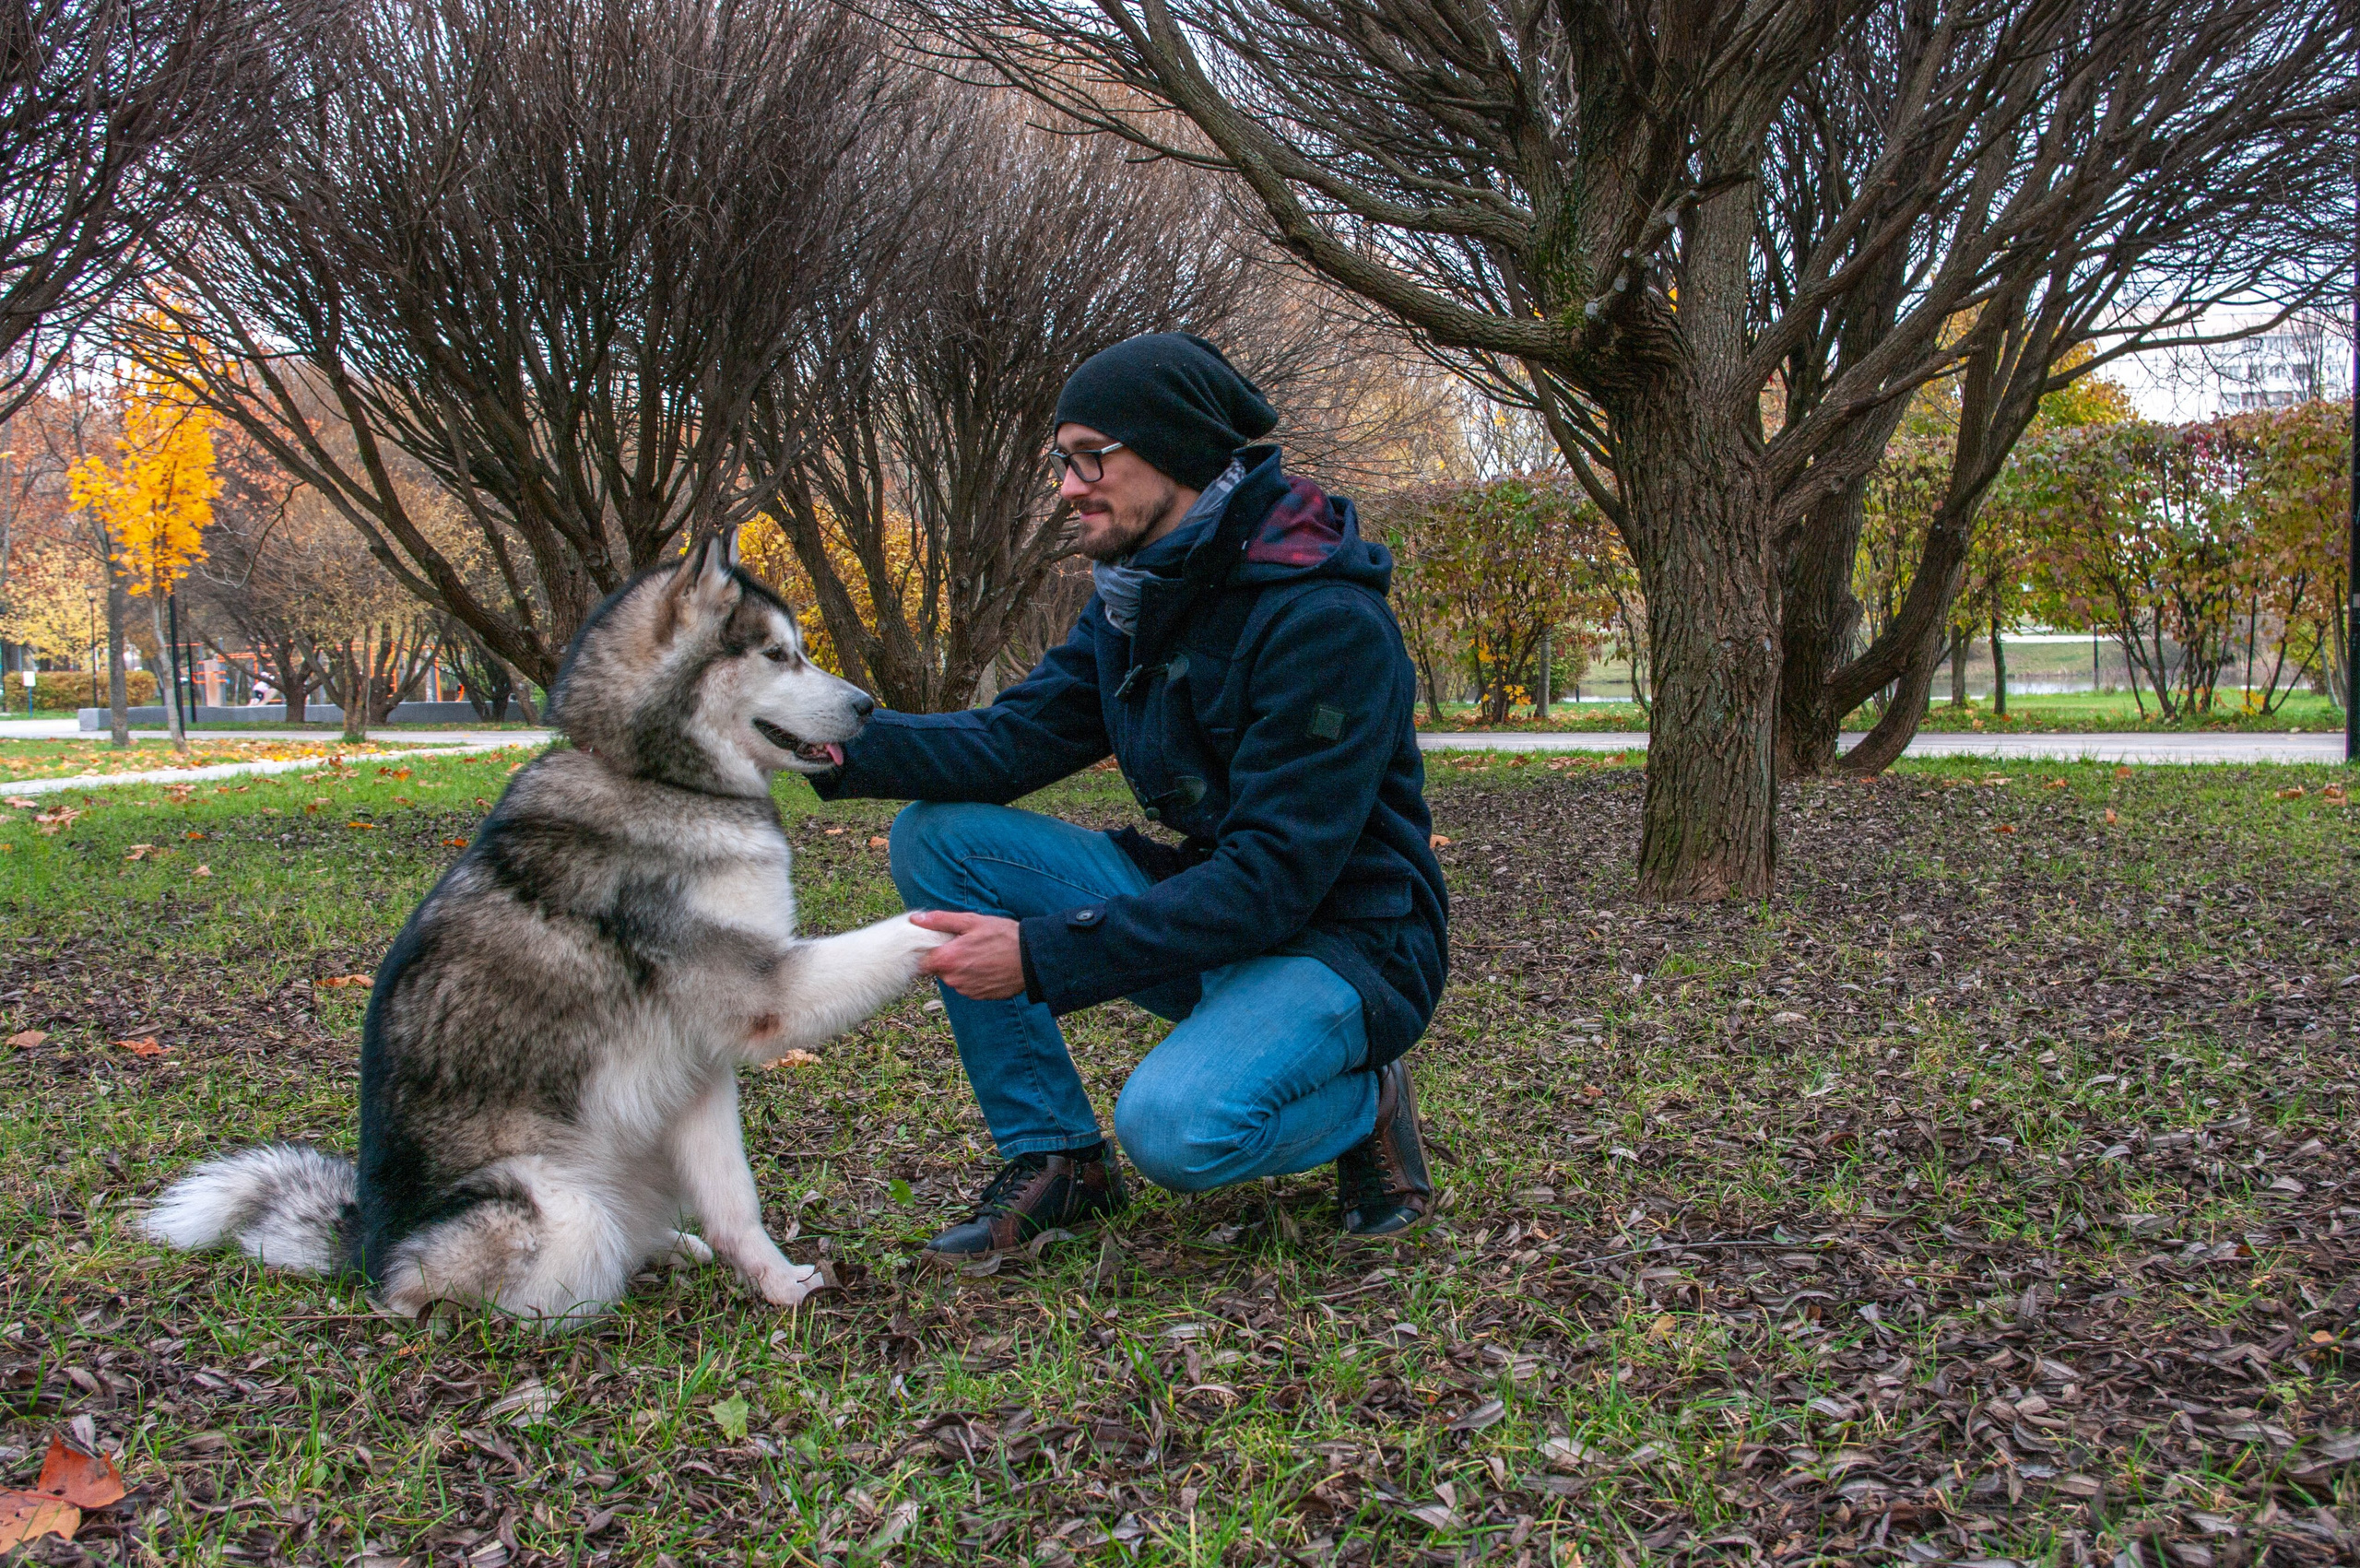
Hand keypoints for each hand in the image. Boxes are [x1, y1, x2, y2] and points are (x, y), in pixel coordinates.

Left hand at [910, 910, 1026, 1000]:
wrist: (1032, 959)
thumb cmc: (1003, 936)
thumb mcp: (972, 921)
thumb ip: (941, 921)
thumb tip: (916, 920)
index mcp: (947, 960)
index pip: (921, 962)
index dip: (927, 952)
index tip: (937, 943)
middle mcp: (954, 979)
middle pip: (938, 970)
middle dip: (946, 958)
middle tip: (964, 944)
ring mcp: (967, 990)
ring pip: (953, 978)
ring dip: (960, 968)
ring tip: (979, 954)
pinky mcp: (979, 996)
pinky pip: (968, 986)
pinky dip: (973, 977)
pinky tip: (987, 965)